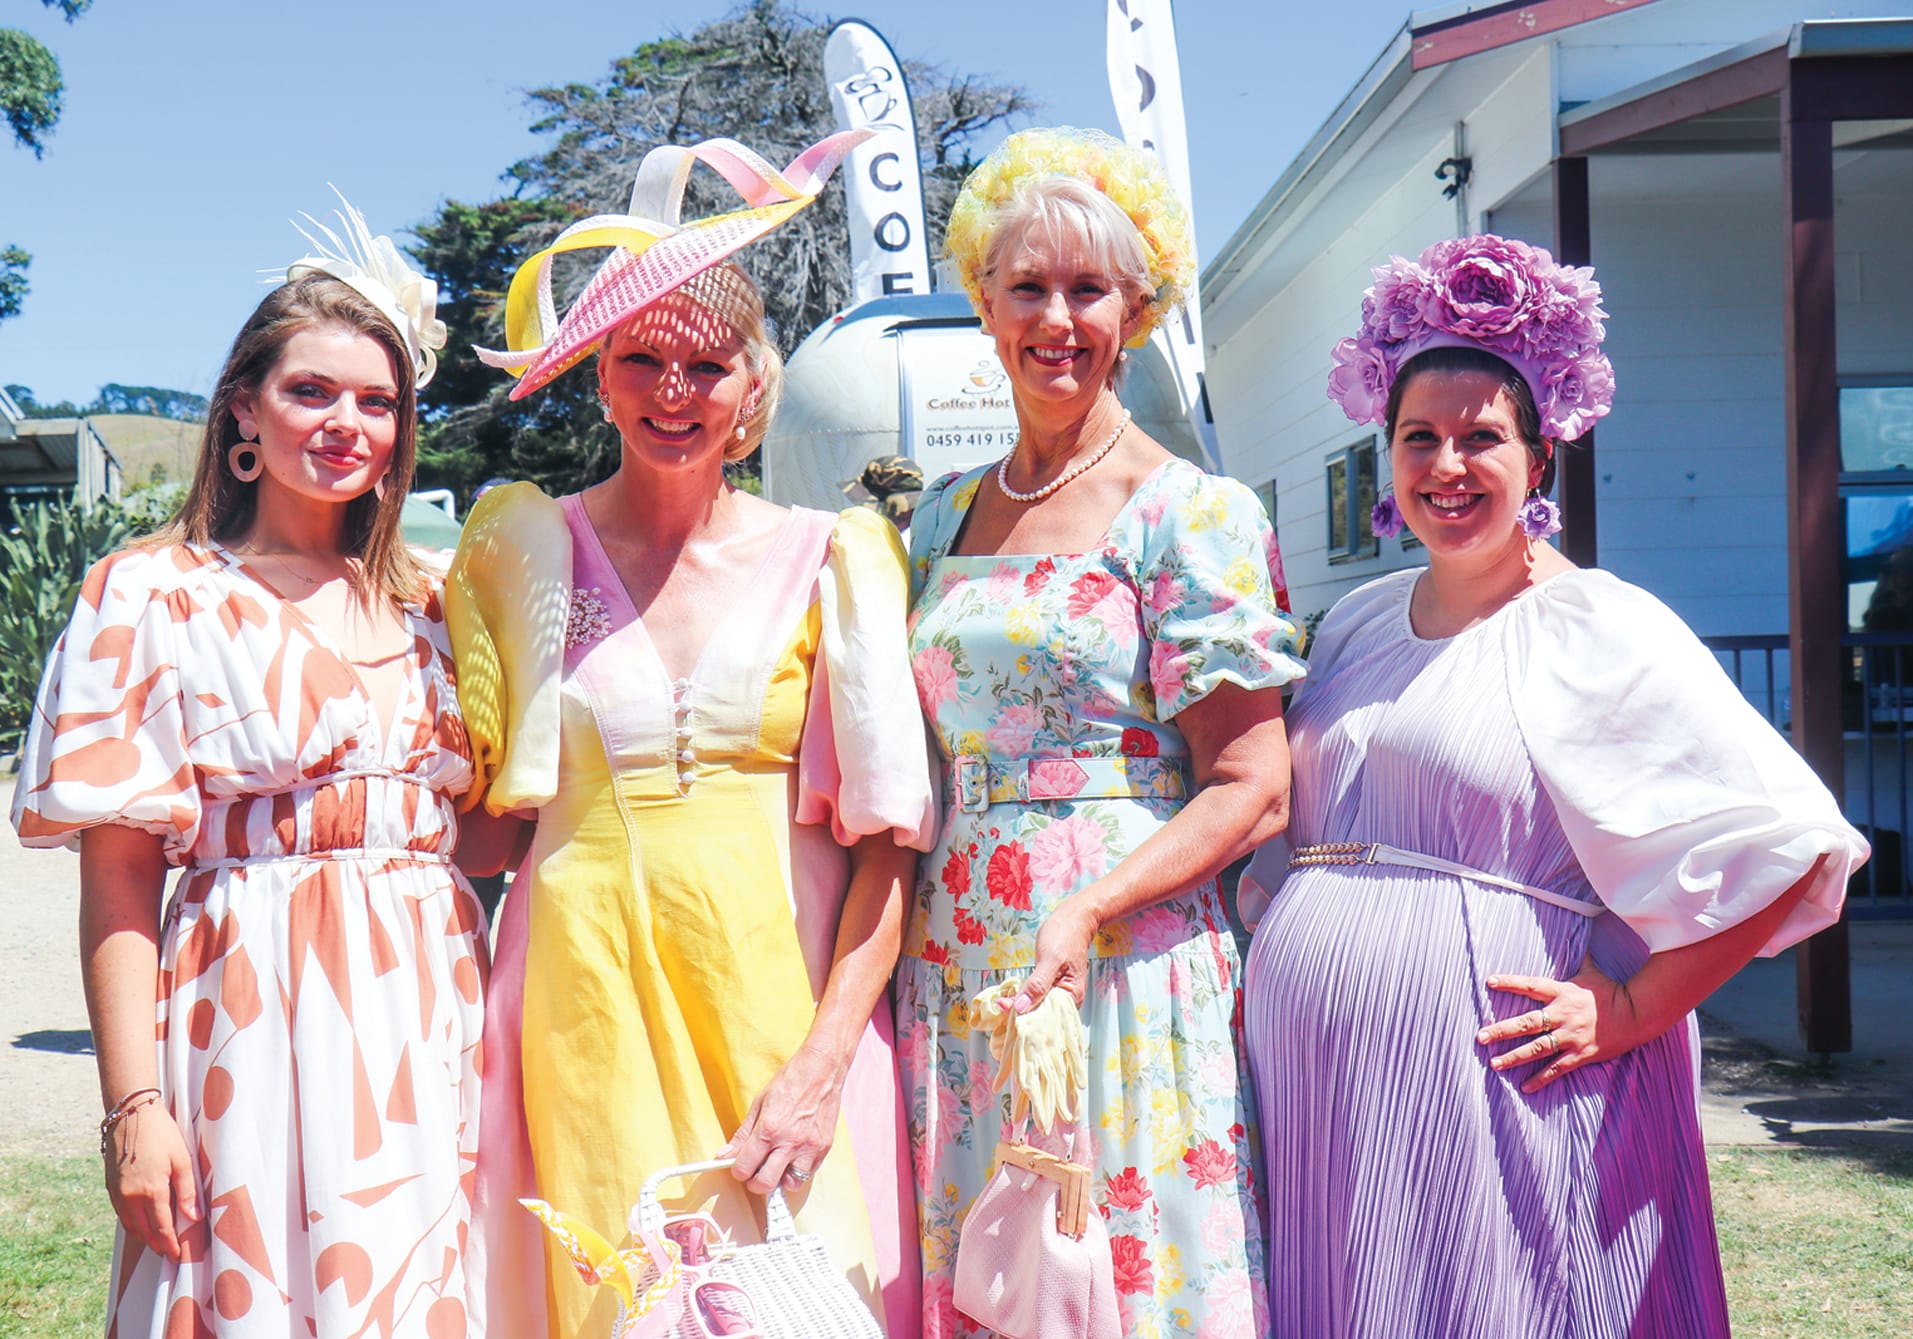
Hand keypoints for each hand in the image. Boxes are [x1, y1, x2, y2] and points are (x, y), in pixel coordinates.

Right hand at [104, 1101, 197, 1260]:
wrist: (131, 1115)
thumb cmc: (162, 1134)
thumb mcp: (182, 1160)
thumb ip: (188, 1191)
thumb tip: (194, 1218)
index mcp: (151, 1191)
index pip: (162, 1228)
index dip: (170, 1244)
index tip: (178, 1257)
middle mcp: (130, 1197)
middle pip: (145, 1231)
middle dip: (157, 1245)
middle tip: (169, 1255)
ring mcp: (117, 1193)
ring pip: (131, 1225)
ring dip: (144, 1237)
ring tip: (157, 1244)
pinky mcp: (111, 1187)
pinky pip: (122, 1214)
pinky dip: (132, 1224)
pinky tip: (141, 1224)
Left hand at [718, 1043, 846, 1195]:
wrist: (822, 1069)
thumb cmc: (790, 1081)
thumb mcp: (759, 1104)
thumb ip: (742, 1134)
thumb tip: (725, 1155)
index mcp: (768, 1130)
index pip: (744, 1168)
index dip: (738, 1171)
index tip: (739, 1167)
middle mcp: (789, 1142)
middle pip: (764, 1184)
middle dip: (755, 1182)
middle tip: (755, 1172)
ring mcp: (808, 1148)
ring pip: (789, 1185)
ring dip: (780, 1179)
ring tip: (777, 1164)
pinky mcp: (823, 1149)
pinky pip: (807, 1174)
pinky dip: (798, 1171)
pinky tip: (793, 1157)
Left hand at [1011, 899, 1098, 1012]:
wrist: (1074, 919)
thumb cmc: (1065, 935)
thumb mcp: (1050, 959)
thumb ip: (1037, 984)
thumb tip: (1021, 1007)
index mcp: (1071, 997)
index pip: (1045, 1017)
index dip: (1024, 1016)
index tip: (1004, 1007)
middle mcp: (1067, 1000)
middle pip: (1041, 1016)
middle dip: (1021, 1014)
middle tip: (1000, 1004)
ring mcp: (1059, 994)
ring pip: (1037, 1008)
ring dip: (1020, 1007)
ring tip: (1003, 1003)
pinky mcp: (1051, 987)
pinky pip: (1037, 998)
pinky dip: (1024, 998)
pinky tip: (1012, 997)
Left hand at [1477, 960, 1654, 1093]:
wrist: (1638, 1014)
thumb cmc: (1611, 992)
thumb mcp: (1592, 972)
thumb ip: (1579, 958)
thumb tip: (1578, 933)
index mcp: (1562, 992)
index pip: (1531, 985)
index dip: (1510, 982)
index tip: (1489, 982)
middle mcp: (1563, 1015)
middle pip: (1527, 1023)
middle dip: (1502, 1030)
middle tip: (1480, 1036)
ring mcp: (1571, 1036)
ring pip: (1538, 1048)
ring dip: (1514, 1057)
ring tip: (1494, 1063)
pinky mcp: (1582, 1054)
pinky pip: (1557, 1069)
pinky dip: (1541, 1079)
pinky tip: (1524, 1087)